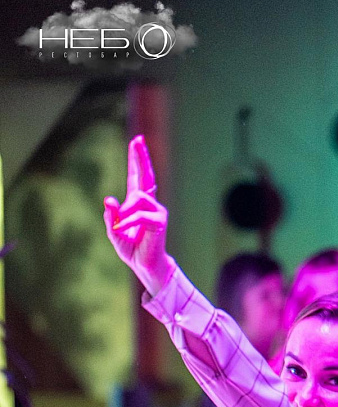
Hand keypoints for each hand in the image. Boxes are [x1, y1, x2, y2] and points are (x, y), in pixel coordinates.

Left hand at [103, 134, 173, 296]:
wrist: (146, 266)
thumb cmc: (132, 249)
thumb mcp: (114, 232)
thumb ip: (111, 217)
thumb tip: (109, 200)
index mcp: (137, 204)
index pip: (137, 177)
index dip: (136, 160)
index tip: (136, 141)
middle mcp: (149, 204)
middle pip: (146, 176)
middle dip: (141, 158)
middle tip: (137, 140)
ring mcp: (157, 211)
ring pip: (137, 198)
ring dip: (125, 213)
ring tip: (120, 228)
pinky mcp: (160, 221)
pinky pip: (140, 215)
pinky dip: (128, 222)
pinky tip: (122, 229)